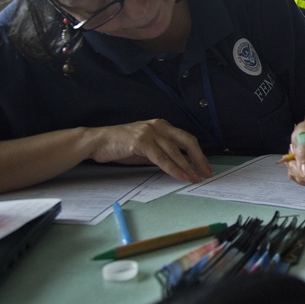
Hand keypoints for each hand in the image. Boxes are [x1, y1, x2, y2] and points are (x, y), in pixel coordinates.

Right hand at [84, 119, 211, 182]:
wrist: (98, 141)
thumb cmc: (121, 145)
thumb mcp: (146, 146)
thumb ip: (162, 151)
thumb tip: (181, 164)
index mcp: (162, 125)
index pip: (186, 138)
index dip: (198, 153)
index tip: (205, 166)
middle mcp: (159, 126)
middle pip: (187, 141)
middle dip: (199, 158)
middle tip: (206, 173)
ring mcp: (150, 133)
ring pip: (175, 151)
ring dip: (187, 166)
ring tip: (195, 178)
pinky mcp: (141, 142)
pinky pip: (161, 158)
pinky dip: (173, 168)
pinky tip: (181, 175)